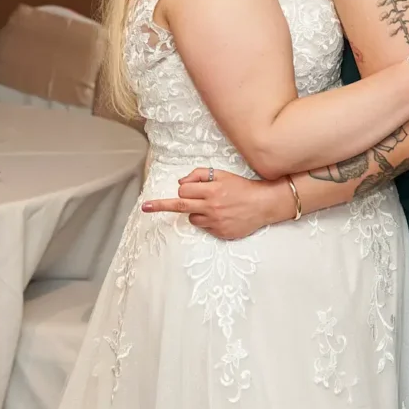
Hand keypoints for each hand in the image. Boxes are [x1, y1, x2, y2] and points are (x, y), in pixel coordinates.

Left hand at [140, 167, 289, 239]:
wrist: (264, 204)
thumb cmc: (242, 187)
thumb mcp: (222, 174)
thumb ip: (200, 174)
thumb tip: (180, 182)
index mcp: (211, 190)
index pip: (183, 190)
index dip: (183, 188)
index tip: (177, 190)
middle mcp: (211, 206)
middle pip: (179, 205)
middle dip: (160, 205)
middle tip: (145, 207)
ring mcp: (215, 222)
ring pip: (192, 218)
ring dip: (196, 212)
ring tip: (213, 208)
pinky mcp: (220, 233)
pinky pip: (204, 228)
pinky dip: (208, 222)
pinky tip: (222, 216)